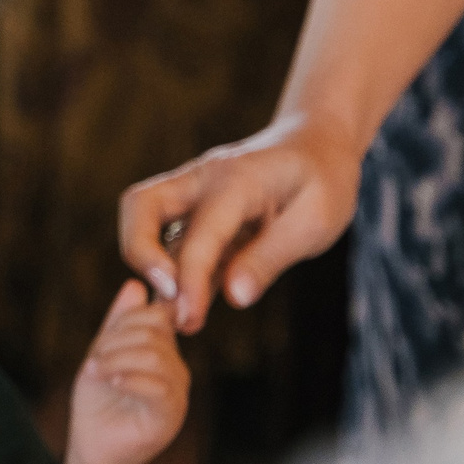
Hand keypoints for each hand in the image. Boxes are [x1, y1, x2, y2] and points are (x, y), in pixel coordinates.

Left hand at [64, 281, 188, 463]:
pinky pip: (158, 388)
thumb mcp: (102, 353)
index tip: (104, 338)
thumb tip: (135, 284)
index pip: (157, 315)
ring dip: (116, 358)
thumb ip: (118, 323)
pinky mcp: (170, 418)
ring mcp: (177, 395)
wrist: (93, 447)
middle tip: (94, 359)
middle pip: (154, 332)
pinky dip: (129, 378)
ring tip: (94, 371)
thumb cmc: (97, 402)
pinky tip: (110, 381)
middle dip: (116, 339)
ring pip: (155, 356)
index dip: (129, 318)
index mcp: (163, 353)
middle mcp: (176, 371)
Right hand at [118, 115, 360, 334]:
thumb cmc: (323, 181)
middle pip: (140, 205)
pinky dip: (168, 266)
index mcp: (237, 182)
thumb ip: (270, 258)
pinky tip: (188, 301)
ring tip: (174, 310)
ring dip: (146, 262)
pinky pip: (167, 233)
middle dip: (140, 254)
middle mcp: (201, 179)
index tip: (190, 319)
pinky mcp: (192, 207)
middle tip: (165, 300)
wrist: (315, 144)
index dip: (191, 280)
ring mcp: (191, 189)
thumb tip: (235, 298)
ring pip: (141, 215)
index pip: (200, 234)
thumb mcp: (316, 222)